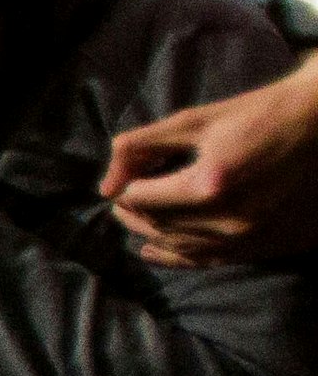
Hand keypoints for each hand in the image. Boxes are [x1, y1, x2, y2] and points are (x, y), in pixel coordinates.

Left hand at [101, 55, 317, 266]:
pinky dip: (179, 256)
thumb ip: (140, 148)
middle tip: (123, 202)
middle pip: (159, 225)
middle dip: (134, 213)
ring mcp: (252, 239)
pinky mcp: (269, 247)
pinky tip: (156, 251)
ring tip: (138, 221)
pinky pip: (211, 261)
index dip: (126, 191)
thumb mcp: (194, 120)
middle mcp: (230, 220)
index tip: (124, 182)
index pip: (141, 199)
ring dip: (153, 234)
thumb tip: (104, 187)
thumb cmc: (258, 114)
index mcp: (209, 185)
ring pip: (181, 247)